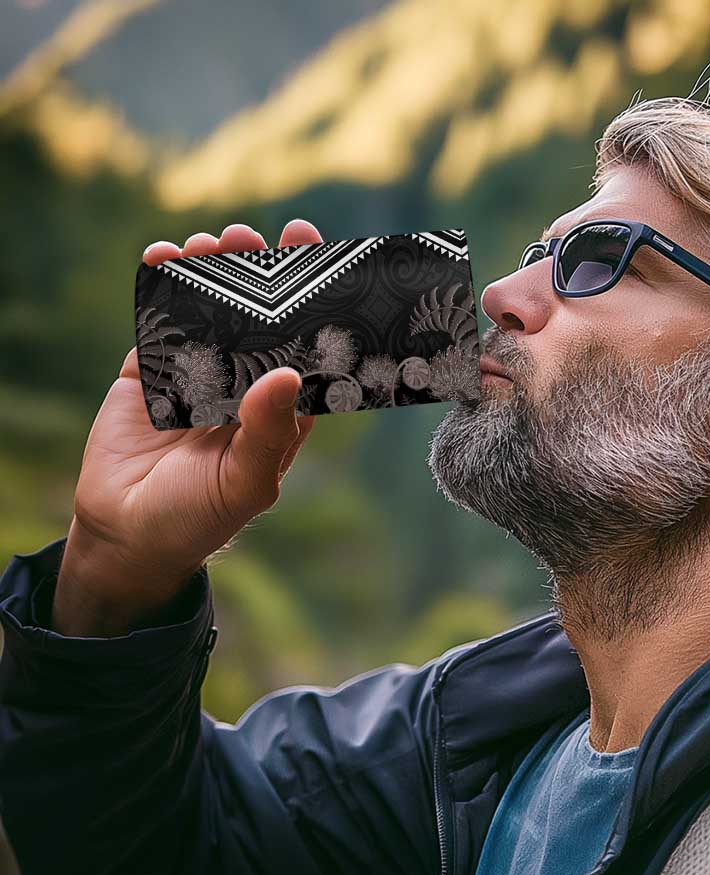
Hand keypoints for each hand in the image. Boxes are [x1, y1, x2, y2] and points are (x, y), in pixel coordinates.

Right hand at [53, 220, 323, 633]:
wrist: (127, 535)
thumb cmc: (200, 518)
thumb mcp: (245, 483)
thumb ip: (268, 432)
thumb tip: (287, 375)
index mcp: (280, 410)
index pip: (304, 347)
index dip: (311, 303)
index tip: (315, 257)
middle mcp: (244, 384)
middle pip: (258, 318)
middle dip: (258, 274)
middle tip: (253, 236)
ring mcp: (197, 373)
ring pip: (210, 311)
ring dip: (211, 272)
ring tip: (211, 242)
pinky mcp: (151, 371)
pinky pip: (159, 321)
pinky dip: (161, 287)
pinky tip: (163, 257)